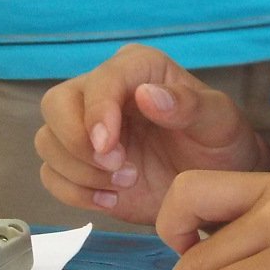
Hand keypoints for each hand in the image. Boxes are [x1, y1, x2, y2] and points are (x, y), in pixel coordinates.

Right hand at [36, 44, 269, 223]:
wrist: (215, 185)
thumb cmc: (221, 143)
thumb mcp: (219, 121)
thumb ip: (189, 105)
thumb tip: (147, 95)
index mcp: (137, 69)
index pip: (100, 80)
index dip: (97, 112)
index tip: (109, 148)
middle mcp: (103, 92)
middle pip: (56, 105)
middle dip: (78, 142)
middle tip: (118, 168)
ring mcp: (86, 130)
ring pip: (47, 141)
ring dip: (80, 171)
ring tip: (126, 184)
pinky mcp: (80, 166)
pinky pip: (51, 175)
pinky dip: (75, 192)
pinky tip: (112, 200)